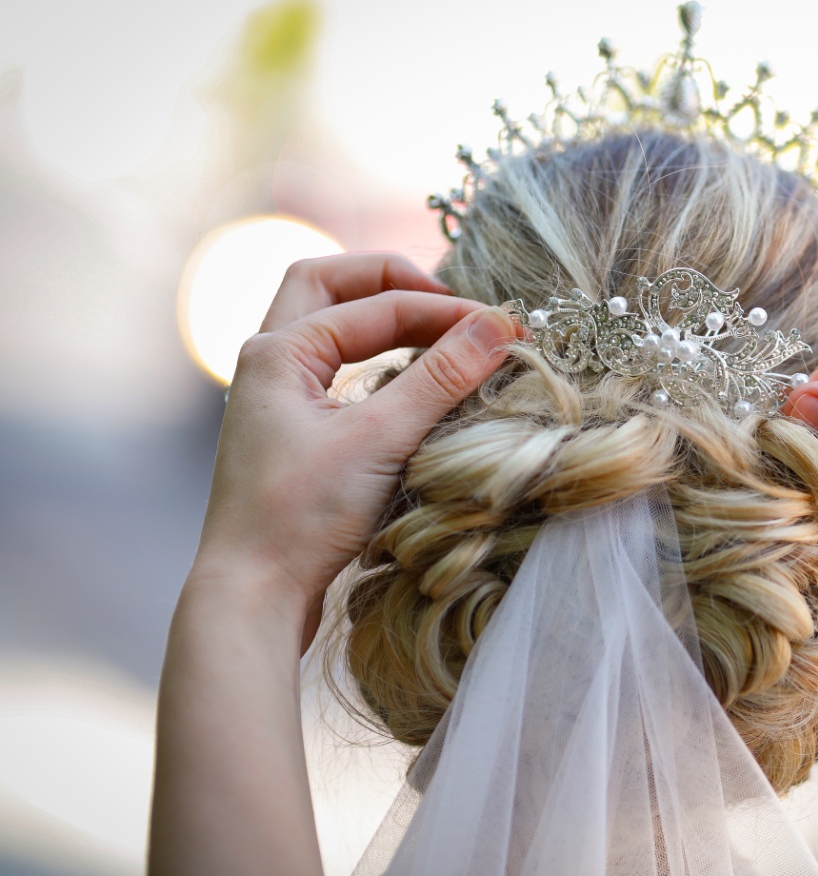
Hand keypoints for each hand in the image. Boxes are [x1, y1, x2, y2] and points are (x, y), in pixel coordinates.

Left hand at [191, 252, 516, 649]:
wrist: (253, 594)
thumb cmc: (303, 516)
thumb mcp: (381, 439)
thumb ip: (441, 377)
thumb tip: (499, 327)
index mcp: (279, 351)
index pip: (378, 305)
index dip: (448, 312)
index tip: (506, 331)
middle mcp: (268, 363)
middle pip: (327, 285)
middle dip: (391, 282)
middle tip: (451, 304)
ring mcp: (275, 400)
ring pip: (326, 325)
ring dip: (379, 318)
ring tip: (437, 333)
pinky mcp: (290, 435)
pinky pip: (334, 369)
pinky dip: (374, 358)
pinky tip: (410, 385)